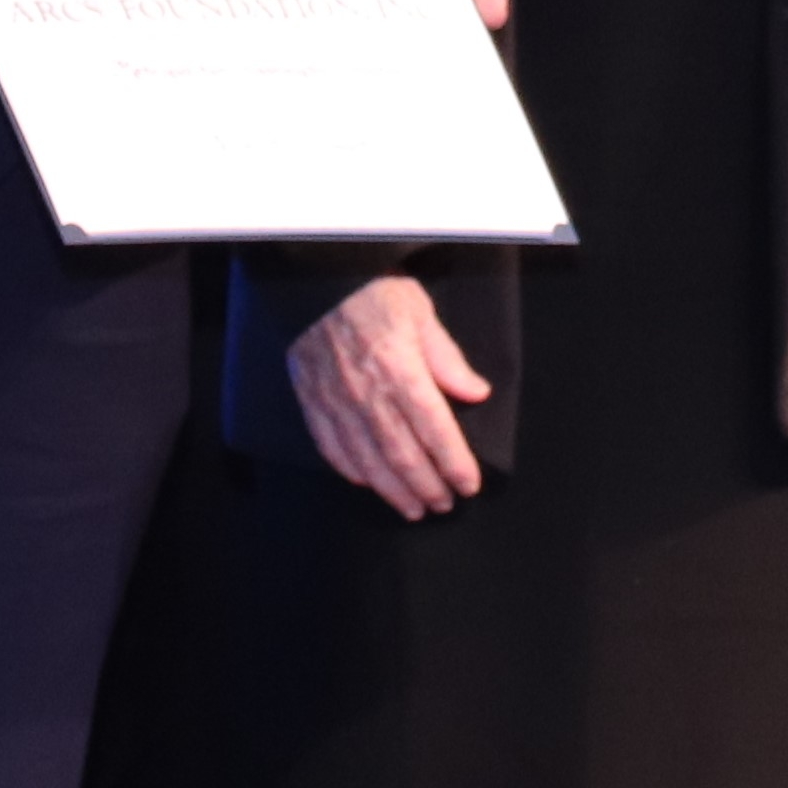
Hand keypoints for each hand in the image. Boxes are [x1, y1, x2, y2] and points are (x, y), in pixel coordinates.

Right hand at [289, 274, 490, 517]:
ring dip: (393, 490)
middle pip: (402, 454)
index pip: (434, 428)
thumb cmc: (373, 290)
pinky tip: (368, 483)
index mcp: (401, 370)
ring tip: (412, 509)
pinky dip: (351, 470)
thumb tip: (476, 393)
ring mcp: (336, 401)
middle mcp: (368, 393)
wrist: (314, 278)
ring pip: (367, 460)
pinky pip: (331, 447)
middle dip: (427, 486)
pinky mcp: (312, 401)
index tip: (468, 484)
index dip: (453, 462)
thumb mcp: (420, 311)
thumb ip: (446, 357)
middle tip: (444, 505)